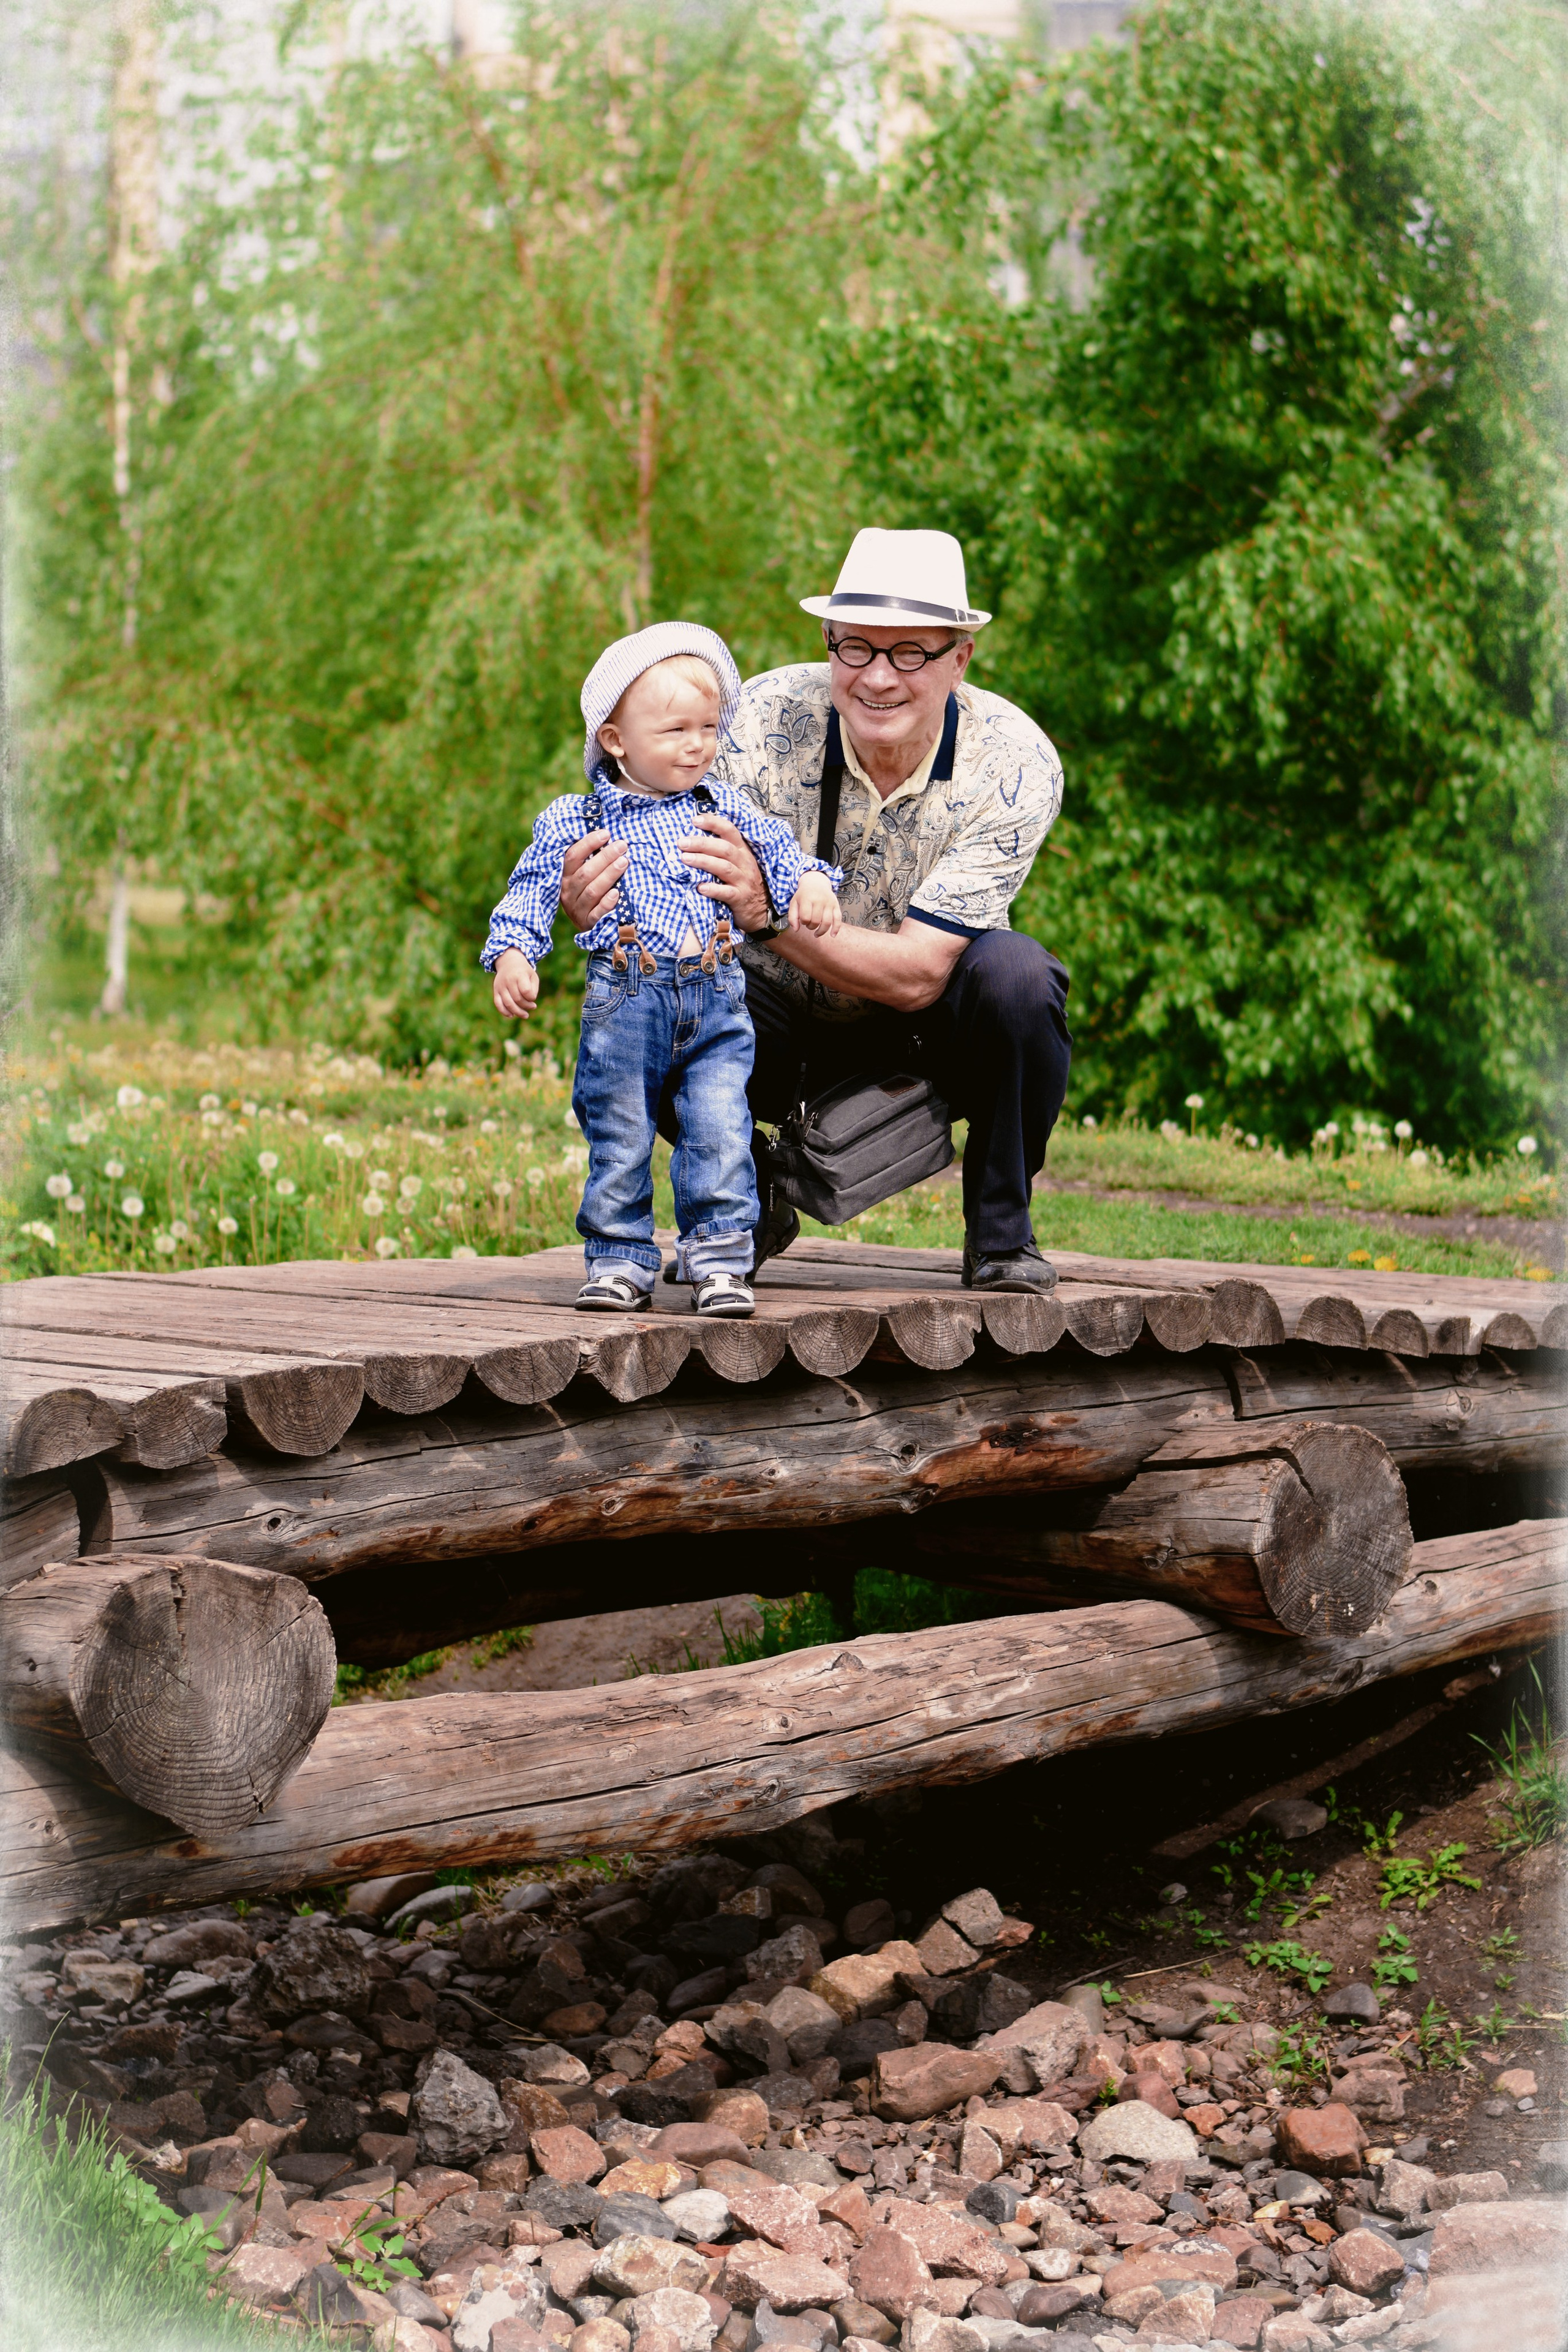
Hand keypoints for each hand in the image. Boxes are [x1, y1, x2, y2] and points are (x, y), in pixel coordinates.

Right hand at [492, 948, 539, 1018]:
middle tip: (533, 1006)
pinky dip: (504, 1012)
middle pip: (518, 999)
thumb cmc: (524, 972)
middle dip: (526, 1006)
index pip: (526, 991)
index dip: (531, 998)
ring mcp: (501, 986)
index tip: (533, 997)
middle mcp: (508, 980)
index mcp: (519, 975)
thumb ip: (533, 989)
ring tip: (526, 1015)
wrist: (508, 962)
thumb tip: (530, 1002)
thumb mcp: (532, 976)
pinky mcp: (496, 991)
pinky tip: (512, 1015)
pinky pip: (498, 1004)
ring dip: (518, 1012)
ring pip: (508, 1003)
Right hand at [559, 828, 627, 929]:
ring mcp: (577, 909)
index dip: (588, 843)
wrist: (587, 925)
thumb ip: (591, 860)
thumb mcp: (585, 876)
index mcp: (565, 876)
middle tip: (622, 846)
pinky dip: (607, 902)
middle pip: (585, 872)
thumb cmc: (589, 891)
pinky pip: (597, 913)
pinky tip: (617, 893)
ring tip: (624, 862)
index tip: (606, 834)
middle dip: (605, 857)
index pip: (572, 856)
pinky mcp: (587, 923)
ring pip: (592, 890)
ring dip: (609, 875)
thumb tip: (608, 837)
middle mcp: (568, 892)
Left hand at [680, 814, 769, 932]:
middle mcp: (744, 863)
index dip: (713, 823)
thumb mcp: (738, 862)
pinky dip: (713, 889)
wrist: (761, 910)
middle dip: (701, 843)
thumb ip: (721, 851)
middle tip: (682, 843)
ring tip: (685, 859)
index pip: (730, 831)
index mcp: (742, 851)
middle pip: (724, 848)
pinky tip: (700, 887)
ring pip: (724, 868)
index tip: (695, 820)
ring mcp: (743, 881)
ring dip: (704, 861)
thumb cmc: (743, 882)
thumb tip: (694, 838)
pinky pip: (727, 893)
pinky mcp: (740, 898)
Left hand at [788, 872, 841, 937]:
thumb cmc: (804, 895)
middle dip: (810, 926)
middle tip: (808, 924)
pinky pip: (838, 919)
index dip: (802, 922)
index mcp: (807, 898)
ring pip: (827, 922)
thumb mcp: (794, 903)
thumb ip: (792, 917)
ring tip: (816, 933)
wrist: (816, 882)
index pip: (805, 917)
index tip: (802, 919)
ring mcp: (829, 903)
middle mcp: (819, 900)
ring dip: (821, 931)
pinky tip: (832, 935)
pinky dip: (836, 929)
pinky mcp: (836, 905)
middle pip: (815, 921)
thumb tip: (796, 930)